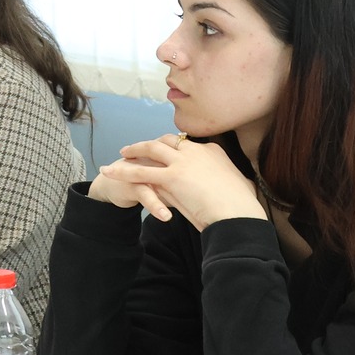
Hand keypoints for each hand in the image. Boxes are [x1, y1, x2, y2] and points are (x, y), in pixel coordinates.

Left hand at [96, 135, 265, 228]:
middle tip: (141, 147)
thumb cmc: (243, 207)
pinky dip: (124, 170)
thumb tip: (235, 185)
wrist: (239, 214)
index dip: (175, 147)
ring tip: (123, 153)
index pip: (188, 144)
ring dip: (135, 150)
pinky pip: (141, 171)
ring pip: (152, 149)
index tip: (168, 150)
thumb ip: (227, 181)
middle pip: (168, 140)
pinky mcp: (171, 176)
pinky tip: (111, 171)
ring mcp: (183, 162)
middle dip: (153, 142)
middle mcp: (196, 151)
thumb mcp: (239, 186)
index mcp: (213, 151)